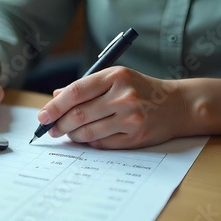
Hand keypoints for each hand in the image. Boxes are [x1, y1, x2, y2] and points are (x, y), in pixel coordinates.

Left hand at [38, 66, 184, 148]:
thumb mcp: (115, 78)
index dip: (54, 106)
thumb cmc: (140, 89)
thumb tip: (55, 97)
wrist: (177, 105)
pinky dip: (89, 142)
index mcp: (115, 77)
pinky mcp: (135, 137)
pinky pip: (102, 143)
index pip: (75, 92)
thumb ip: (85, 87)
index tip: (42, 116)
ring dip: (72, 135)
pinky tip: (86, 138)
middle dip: (58, 124)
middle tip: (50, 129)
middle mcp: (123, 97)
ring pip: (87, 132)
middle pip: (78, 115)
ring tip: (67, 133)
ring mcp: (130, 118)